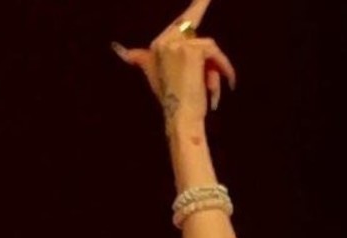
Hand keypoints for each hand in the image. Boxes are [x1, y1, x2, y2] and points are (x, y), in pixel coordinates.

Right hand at [114, 0, 235, 122]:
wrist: (180, 118)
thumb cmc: (172, 101)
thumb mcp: (154, 76)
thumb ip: (139, 59)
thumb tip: (118, 49)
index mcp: (157, 44)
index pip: (181, 23)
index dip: (197, 7)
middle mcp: (164, 41)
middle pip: (199, 35)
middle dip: (211, 54)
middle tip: (221, 53)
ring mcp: (178, 44)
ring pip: (209, 46)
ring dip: (217, 67)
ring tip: (214, 89)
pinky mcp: (192, 51)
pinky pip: (215, 53)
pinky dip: (224, 67)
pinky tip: (228, 82)